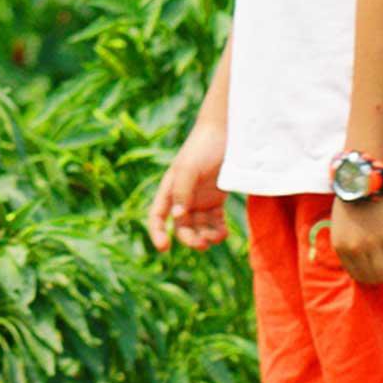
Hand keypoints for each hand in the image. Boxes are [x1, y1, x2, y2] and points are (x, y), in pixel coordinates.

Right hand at [145, 122, 229, 251]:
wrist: (225, 133)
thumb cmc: (203, 147)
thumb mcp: (189, 168)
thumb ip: (181, 192)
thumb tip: (177, 217)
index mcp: (169, 189)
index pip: (157, 216)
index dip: (157, 233)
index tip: (163, 248)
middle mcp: (183, 198)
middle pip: (181, 227)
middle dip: (189, 239)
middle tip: (202, 244)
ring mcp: (200, 200)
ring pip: (199, 228)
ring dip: (206, 237)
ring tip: (217, 237)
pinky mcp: (216, 200)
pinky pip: (215, 222)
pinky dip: (218, 231)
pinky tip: (224, 233)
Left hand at [307, 194, 382, 286]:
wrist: (363, 180)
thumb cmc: (353, 200)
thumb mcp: (341, 226)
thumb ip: (349, 243)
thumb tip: (362, 259)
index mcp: (341, 247)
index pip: (356, 274)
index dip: (368, 279)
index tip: (376, 278)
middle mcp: (355, 249)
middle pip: (371, 276)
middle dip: (382, 280)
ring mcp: (372, 244)